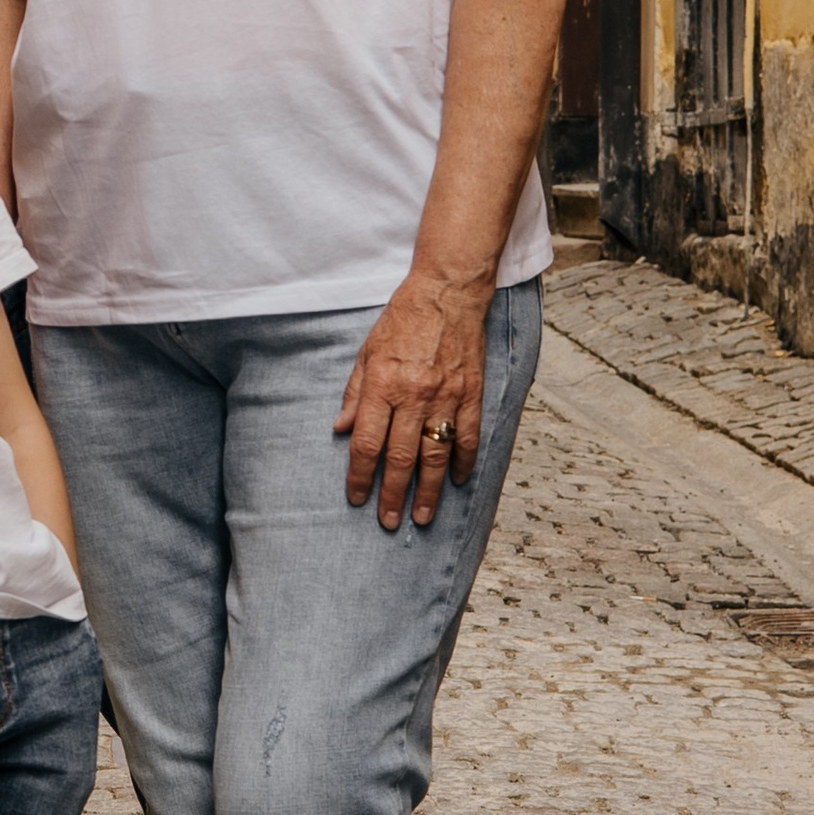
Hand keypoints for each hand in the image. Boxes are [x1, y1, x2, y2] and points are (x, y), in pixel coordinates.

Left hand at [334, 271, 489, 530]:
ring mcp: (446, 397)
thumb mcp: (367, 352)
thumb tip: (341, 430)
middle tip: (389, 521)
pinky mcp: (472, 393)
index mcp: (383, 385)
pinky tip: (457, 482)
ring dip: (429, 491)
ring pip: (436, 455)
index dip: (361, 476)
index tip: (357, 498)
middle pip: (401, 457)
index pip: (367, 443)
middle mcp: (414, 395)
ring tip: (423, 516)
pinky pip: (468, 437)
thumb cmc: (402, 320)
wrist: (447, 292)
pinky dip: (464, 462)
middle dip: (393, 494)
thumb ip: (355, 394)